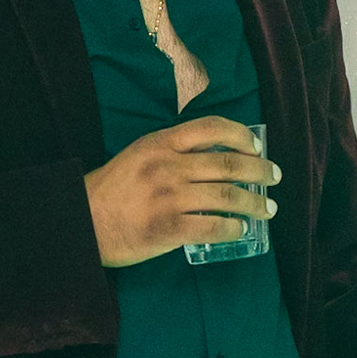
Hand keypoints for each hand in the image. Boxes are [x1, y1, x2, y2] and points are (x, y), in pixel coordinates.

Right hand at [83, 116, 279, 266]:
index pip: (211, 127)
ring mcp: (169, 197)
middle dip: (259, 171)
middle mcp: (168, 166)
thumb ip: (172, 151)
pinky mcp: (168, 227)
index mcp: (161, 143)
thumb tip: (216, 156)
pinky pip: (213, 226)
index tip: (256, 146)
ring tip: (267, 209)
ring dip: (254, 203)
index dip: (241, 135)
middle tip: (274, 178)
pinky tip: (241, 230)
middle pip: (228, 164)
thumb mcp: (139, 154)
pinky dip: (233, 228)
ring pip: (226, 197)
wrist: (82, 221)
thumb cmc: (112, 189)